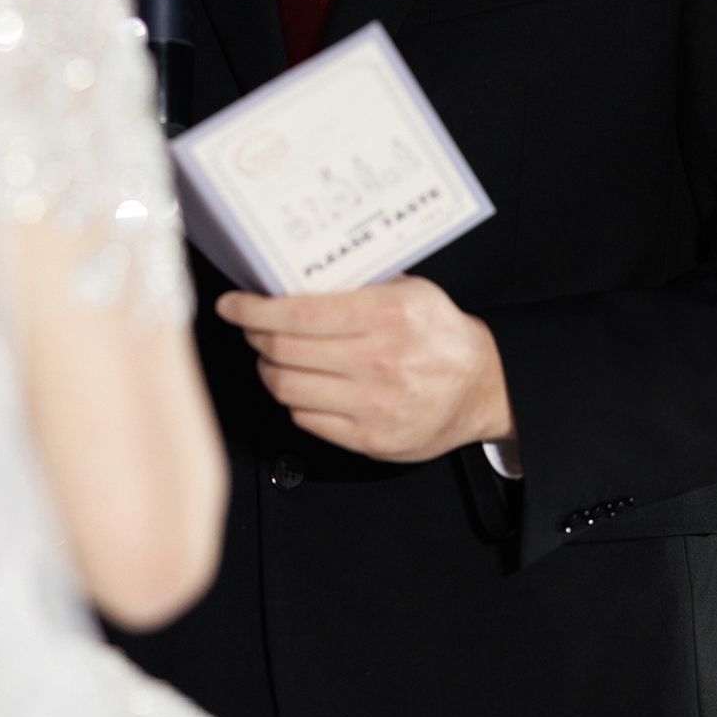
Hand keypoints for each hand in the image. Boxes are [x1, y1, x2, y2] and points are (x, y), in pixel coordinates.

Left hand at [216, 277, 514, 463]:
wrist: (483, 386)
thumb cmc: (440, 334)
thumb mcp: (409, 290)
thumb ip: (356, 284)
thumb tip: (291, 276)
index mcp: (388, 316)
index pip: (299, 314)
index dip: (254, 309)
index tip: (232, 305)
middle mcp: (381, 362)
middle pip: (285, 350)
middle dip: (255, 335)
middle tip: (250, 326)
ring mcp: (375, 406)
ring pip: (287, 387)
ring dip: (269, 368)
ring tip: (273, 355)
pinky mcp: (372, 440)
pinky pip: (306, 418)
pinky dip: (293, 399)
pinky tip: (302, 383)